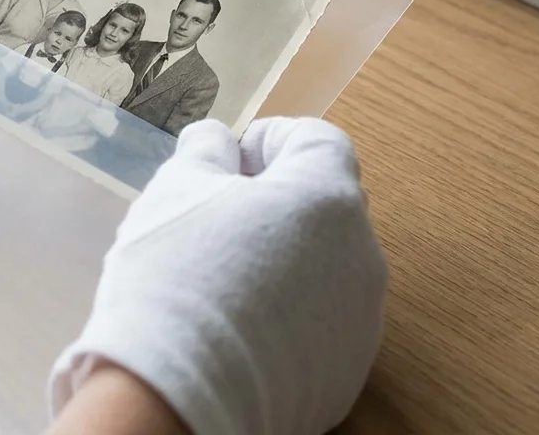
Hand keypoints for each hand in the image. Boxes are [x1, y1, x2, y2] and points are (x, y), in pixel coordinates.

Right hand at [49, 118, 387, 434]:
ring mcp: (360, 321)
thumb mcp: (176, 187)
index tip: (230, 162)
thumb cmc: (176, 276)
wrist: (177, 397)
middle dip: (277, 202)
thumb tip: (220, 144)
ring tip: (221, 280)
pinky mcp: (345, 374)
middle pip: (326, 207)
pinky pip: (320, 325)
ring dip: (284, 261)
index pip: (320, 141)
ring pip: (326, 269)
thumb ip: (207, 149)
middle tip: (216, 218)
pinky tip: (235, 330)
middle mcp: (362, 256)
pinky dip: (287, 317)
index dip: (272, 140)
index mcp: (327, 197)